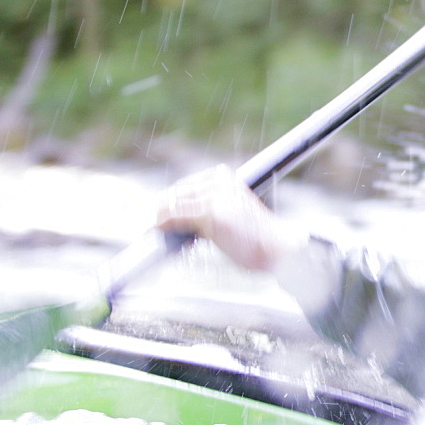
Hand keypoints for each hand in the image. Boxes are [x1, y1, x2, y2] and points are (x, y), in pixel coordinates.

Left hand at [156, 165, 309, 270]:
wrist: (274, 248)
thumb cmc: (253, 236)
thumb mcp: (229, 211)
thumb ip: (207, 206)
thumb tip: (172, 214)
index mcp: (225, 176)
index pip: (185, 185)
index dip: (168, 201)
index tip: (157, 214)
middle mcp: (220, 181)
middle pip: (176, 193)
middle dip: (161, 209)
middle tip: (151, 225)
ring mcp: (215, 196)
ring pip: (173, 203)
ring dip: (158, 218)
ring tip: (151, 230)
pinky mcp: (211, 213)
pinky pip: (176, 216)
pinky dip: (162, 225)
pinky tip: (156, 232)